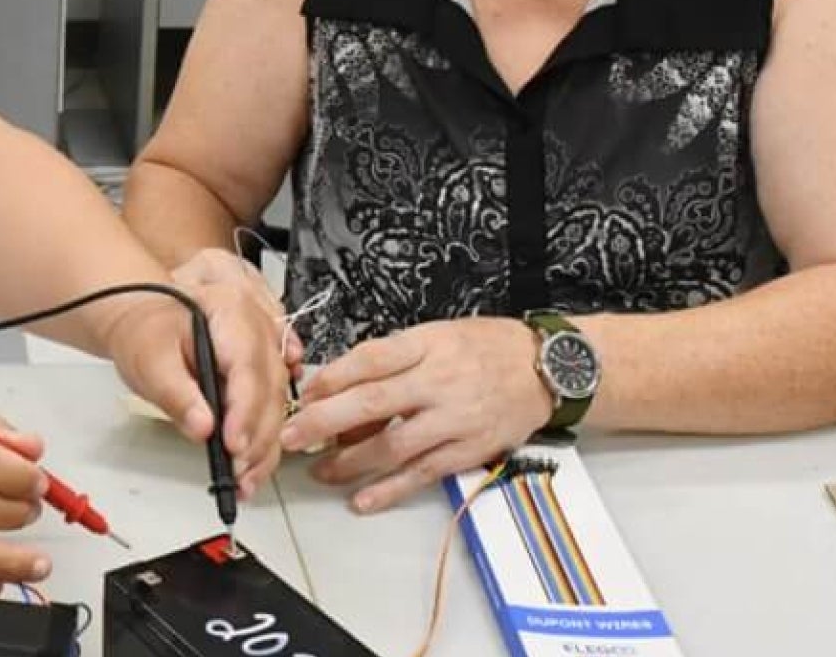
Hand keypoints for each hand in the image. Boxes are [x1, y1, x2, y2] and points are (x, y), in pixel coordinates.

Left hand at [100, 249, 295, 498]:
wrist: (143, 323)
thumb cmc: (145, 333)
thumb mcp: (149, 361)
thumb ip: (176, 394)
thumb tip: (202, 426)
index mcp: (229, 309)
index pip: (247, 365)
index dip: (245, 409)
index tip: (233, 444)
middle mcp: (256, 327)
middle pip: (271, 387)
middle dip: (258, 435)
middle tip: (237, 469)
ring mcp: (264, 348)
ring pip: (279, 401)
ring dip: (265, 445)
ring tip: (245, 478)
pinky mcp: (262, 372)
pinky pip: (274, 406)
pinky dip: (266, 440)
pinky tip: (254, 466)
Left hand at [279, 317, 553, 512]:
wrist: (546, 368)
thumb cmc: (483, 347)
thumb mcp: (436, 334)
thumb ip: (393, 358)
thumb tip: (341, 386)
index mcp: (427, 345)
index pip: (371, 360)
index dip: (332, 378)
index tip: (303, 394)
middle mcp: (438, 381)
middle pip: (373, 402)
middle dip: (324, 421)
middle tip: (290, 436)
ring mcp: (454, 419)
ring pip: (393, 445)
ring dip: (350, 462)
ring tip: (320, 471)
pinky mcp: (468, 450)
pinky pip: (423, 474)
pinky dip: (391, 490)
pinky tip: (362, 500)